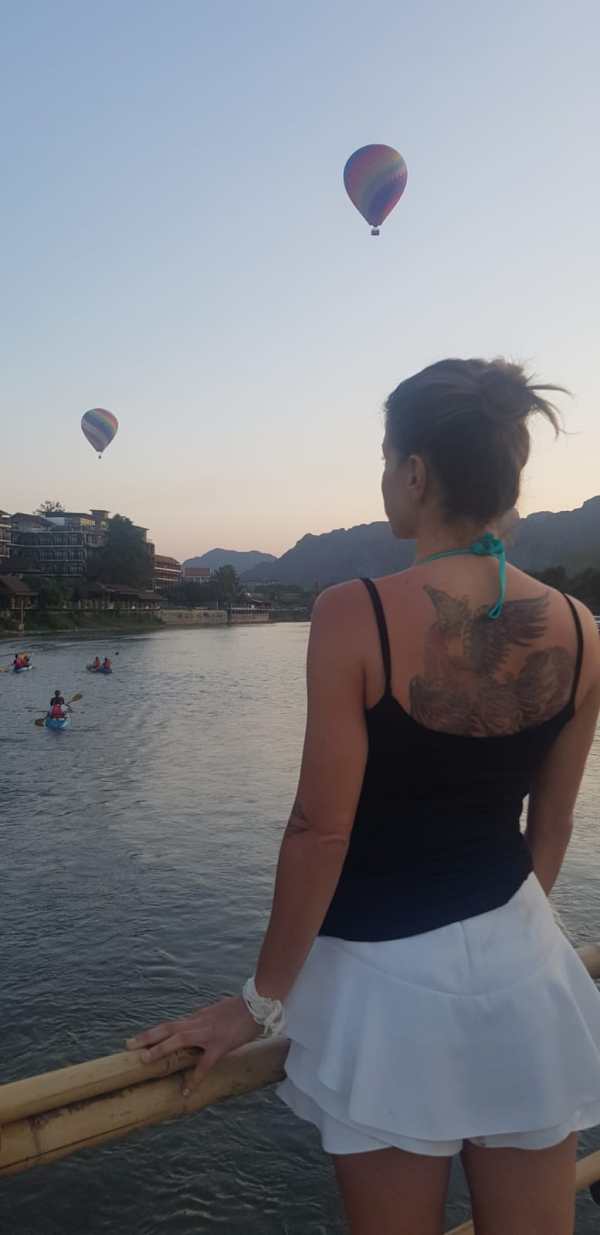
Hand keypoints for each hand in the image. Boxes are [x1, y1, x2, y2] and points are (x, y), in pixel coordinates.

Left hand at [126, 995, 260, 1093]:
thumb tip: (194, 1023)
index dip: (154, 1033)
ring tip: (145, 1059)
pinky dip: (194, 1078)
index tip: (137, 1040)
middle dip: (148, 1037)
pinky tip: (186, 1090)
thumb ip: (204, 1019)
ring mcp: (207, 1033)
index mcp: (197, 1017)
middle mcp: (198, 1023)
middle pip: (168, 1028)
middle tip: (129, 1045)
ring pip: (178, 1039)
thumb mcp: (217, 1011)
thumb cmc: (240, 1008)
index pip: (171, 1025)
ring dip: (160, 1049)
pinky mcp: (220, 1045)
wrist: (257, 1004)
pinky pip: (204, 1064)